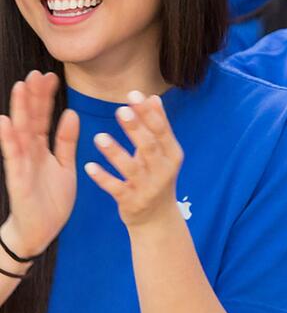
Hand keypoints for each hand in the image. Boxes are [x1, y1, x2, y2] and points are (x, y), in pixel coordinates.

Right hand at [0, 71, 78, 257]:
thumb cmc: (51, 199)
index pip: (43, 118)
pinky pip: (13, 157)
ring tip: (20, 87)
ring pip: (20, 132)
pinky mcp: (17, 179)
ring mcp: (21, 164)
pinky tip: (5, 122)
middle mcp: (29, 153)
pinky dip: (8, 139)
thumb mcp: (65, 166)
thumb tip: (70, 114)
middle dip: (33, 96)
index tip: (51, 76)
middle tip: (37, 72)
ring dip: (19, 110)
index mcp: (42, 149)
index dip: (46, 98)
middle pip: (31, 119)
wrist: (42, 231)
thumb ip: (66, 142)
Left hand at [85, 92, 183, 227]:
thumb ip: (158, 127)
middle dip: (135, 128)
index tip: (133, 94)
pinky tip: (89, 167)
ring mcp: (148, 187)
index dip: (148, 112)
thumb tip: (153, 98)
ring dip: (115, 152)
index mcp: (172, 154)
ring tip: (99, 137)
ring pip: (131, 168)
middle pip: (148, 147)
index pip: (161, 130)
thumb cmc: (157, 176)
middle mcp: (163, 171)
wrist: (157, 218)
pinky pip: (116, 188)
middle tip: (119, 110)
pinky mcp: (132, 202)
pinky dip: (103, 178)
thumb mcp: (163, 153)